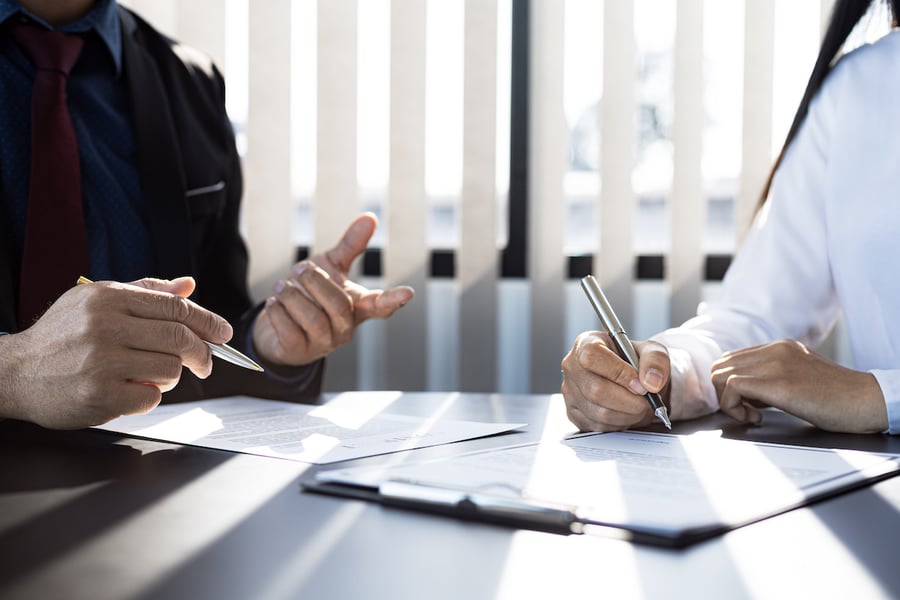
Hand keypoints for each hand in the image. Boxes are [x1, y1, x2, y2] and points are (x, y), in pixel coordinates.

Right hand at [0, 277, 232, 428]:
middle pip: (180, 338)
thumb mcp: (95, 300)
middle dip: (203, 353)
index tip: (223, 333)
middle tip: (206, 363)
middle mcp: (105, 326)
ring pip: (170, 370)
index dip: (208, 321)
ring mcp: (102, 362)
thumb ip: (145, 291)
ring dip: (170, 376)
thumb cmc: (61, 335)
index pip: (176, 308)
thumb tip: (187, 285)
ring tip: (148, 374)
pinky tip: (129, 390)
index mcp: (108, 298)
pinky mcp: (100, 395)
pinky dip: (149, 397)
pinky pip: (151, 398)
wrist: (14, 373)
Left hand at [253, 212, 413, 365]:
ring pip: (313, 318)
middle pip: (338, 305)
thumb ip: (351, 245)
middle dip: (316, 282)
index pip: (380, 305)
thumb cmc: (311, 294)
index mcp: (357, 306)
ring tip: (281, 286)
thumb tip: (370, 218)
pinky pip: (290, 331)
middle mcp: (345, 327)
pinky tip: (275, 302)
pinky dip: (279, 312)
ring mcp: (324, 343)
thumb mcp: (332, 266)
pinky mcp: (299, 351)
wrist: (279, 327)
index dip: (393, 299)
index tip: (407, 293)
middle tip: (299, 268)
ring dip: (293, 296)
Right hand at [561, 330, 670, 431]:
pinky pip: (598, 426)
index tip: (640, 384)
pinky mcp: (573, 413)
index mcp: (586, 343)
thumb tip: (651, 382)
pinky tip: (626, 412)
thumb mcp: (652, 352)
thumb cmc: (636, 362)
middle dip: (629, 400)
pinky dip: (619, 423)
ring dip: (627, 414)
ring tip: (639, 406)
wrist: (631, 380)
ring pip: (599, 412)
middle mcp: (572, 367)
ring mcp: (570, 392)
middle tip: (646, 400)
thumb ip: (655, 361)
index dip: (618, 372)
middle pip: (595, 390)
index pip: (592, 356)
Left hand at [712, 339, 887, 432]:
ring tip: (753, 415)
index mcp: (779, 347)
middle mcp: (774, 350)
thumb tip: (744, 391)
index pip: (731, 358)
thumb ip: (772, 376)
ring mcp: (775, 364)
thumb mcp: (799, 376)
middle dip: (725, 393)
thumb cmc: (838, 398)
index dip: (730, 385)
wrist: (867, 401)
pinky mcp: (779, 384)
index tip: (748, 403)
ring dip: (728, 402)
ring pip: (720, 375)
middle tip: (747, 411)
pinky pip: (732, 388)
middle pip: (720, 365)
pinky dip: (734, 408)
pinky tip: (757, 419)